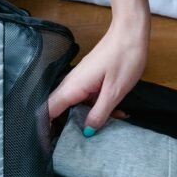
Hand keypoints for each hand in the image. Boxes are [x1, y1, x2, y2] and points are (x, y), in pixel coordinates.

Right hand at [48, 0, 149, 132]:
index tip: (50, 144)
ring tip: (107, 125)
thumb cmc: (124, 58)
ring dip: (87, 117)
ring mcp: (80, 80)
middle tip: (81, 141)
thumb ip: (99, 113)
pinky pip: (86, 98)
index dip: (45, 128)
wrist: (131, 32)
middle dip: (68, 126)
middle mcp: (71, 84)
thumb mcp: (114, 92)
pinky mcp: (89, 79)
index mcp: (73, 87)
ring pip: (75, 105)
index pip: (48, 111)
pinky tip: (115, 112)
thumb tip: (87, 131)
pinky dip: (96, 107)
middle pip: (58, 110)